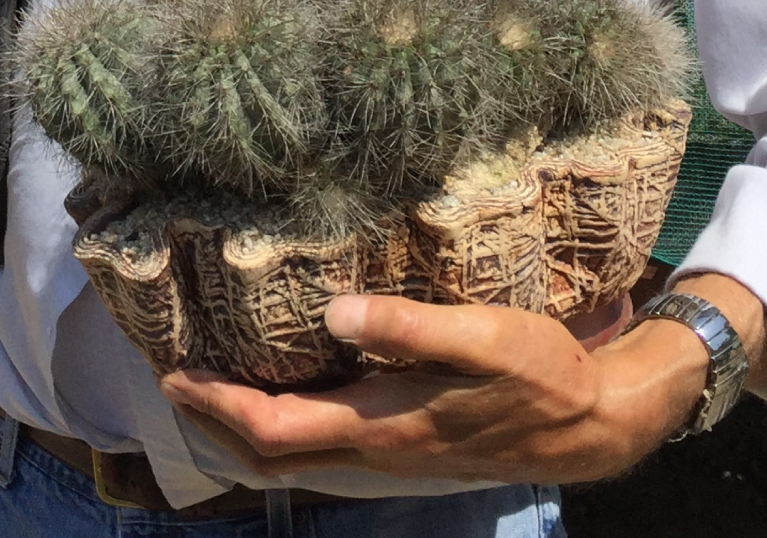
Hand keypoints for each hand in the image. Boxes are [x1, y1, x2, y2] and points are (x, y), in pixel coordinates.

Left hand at [160, 292, 714, 484]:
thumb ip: (409, 328)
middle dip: (216, 422)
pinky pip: (326, 443)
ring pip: (298, 453)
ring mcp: (392, 450)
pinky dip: (287, 422)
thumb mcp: (482, 338)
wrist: (592, 422)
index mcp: (382, 423)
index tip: (175, 374)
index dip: (220, 405)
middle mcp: (377, 446)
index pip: (277, 427)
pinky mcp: (408, 439)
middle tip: (175, 381)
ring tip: (213, 384)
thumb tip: (334, 313)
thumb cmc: (540, 372)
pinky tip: (289, 389)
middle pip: (273, 453)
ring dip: (246, 425)